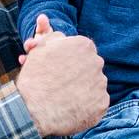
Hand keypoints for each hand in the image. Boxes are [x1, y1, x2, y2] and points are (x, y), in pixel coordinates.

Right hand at [15, 15, 108, 136]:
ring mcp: (101, 83)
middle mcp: (97, 62)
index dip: (69, 60)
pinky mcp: (103, 103)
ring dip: (83, 89)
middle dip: (78, 74)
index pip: (82, 50)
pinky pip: (97, 102)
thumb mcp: (39, 50)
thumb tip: (53, 27)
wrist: (37, 111)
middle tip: (62, 84)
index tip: (60, 69)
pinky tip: (73, 108)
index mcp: (84, 45)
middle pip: (89, 67)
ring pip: (94, 84)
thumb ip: (52, 37)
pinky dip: (87, 105)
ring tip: (66, 97)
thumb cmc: (35, 78)